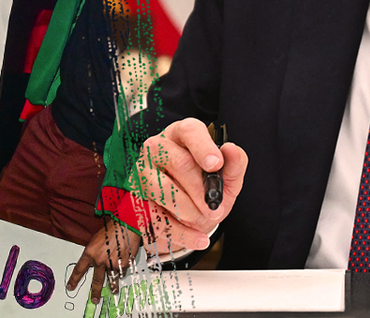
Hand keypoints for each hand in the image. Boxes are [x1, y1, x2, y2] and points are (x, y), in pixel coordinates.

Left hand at [67, 219, 141, 303]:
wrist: (125, 225)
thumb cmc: (110, 228)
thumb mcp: (96, 240)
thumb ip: (95, 253)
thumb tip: (95, 262)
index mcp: (90, 253)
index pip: (79, 270)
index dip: (74, 280)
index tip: (70, 287)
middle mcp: (100, 261)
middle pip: (96, 280)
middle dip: (95, 292)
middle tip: (94, 300)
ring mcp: (112, 264)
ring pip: (111, 279)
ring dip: (113, 286)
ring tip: (114, 291)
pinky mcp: (123, 264)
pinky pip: (122, 271)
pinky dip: (122, 270)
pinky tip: (124, 265)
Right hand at [133, 118, 246, 253]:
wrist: (188, 216)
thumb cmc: (205, 188)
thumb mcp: (226, 178)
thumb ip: (234, 164)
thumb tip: (231, 150)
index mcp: (181, 135)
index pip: (189, 130)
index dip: (203, 146)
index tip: (216, 164)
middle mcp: (158, 148)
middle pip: (178, 162)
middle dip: (200, 190)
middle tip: (214, 208)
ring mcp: (142, 172)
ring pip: (161, 188)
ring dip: (188, 210)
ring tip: (202, 218)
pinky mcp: (135, 198)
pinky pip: (155, 216)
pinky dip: (180, 232)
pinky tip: (197, 238)